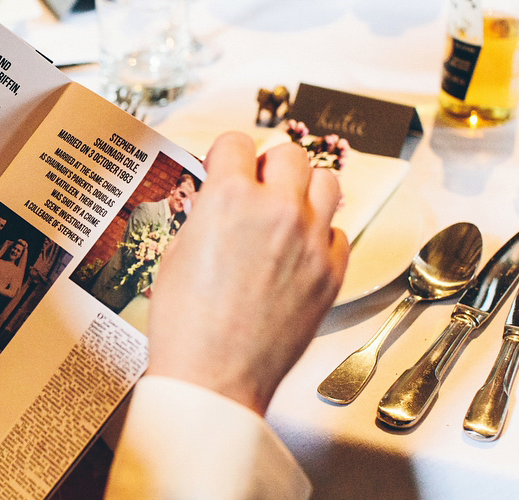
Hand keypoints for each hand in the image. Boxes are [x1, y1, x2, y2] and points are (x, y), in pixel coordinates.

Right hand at [146, 132, 348, 415]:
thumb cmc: (185, 321)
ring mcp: (310, 240)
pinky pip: (339, 233)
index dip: (226, 155)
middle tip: (255, 190)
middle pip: (289, 155)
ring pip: (327, 182)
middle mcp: (275, 209)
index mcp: (228, 198)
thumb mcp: (179, 250)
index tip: (223, 168)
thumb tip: (219, 200)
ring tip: (285, 213)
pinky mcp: (331, 273)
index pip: (237, 142)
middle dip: (268, 167)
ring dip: (304, 190)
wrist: (213, 375)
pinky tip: (298, 253)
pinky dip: (321, 236)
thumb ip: (207, 213)